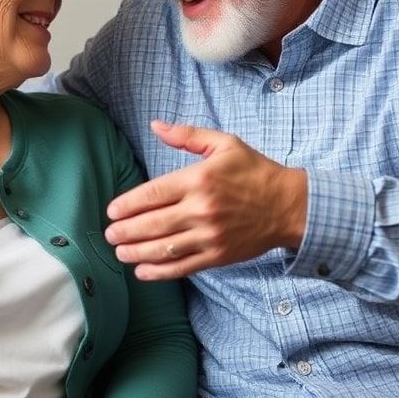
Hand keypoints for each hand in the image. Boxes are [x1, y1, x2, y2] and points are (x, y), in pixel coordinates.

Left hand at [105, 121, 307, 279]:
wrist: (289, 205)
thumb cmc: (254, 171)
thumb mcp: (224, 143)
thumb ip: (187, 135)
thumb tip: (156, 126)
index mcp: (199, 180)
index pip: (153, 194)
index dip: (128, 204)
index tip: (112, 211)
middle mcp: (201, 209)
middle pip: (153, 224)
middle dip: (126, 231)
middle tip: (109, 235)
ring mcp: (210, 236)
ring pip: (164, 249)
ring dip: (137, 252)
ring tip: (119, 252)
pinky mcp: (218, 256)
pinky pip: (183, 267)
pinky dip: (160, 272)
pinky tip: (142, 271)